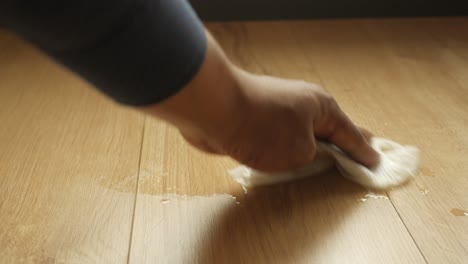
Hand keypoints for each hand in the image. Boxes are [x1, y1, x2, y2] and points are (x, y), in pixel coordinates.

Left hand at [180, 69, 378, 171]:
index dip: (364, 152)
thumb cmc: (263, 129)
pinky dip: (292, 146)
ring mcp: (280, 108)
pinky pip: (284, 135)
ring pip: (306, 131)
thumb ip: (312, 156)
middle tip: (362, 149)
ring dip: (316, 144)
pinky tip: (293, 154)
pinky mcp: (259, 116)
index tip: (377, 162)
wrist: (216, 108)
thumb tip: (306, 151)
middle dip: (346, 141)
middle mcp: (304, 104)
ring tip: (330, 155)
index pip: (350, 134)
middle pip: (331, 127)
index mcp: (322, 107)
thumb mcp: (300, 152)